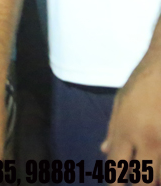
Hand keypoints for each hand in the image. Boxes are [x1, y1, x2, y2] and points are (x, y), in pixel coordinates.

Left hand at [103, 54, 160, 175]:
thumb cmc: (141, 85)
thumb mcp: (119, 105)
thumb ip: (112, 131)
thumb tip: (105, 152)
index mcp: (126, 132)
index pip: (117, 168)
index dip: (116, 184)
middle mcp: (148, 141)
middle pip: (145, 179)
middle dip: (141, 184)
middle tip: (138, 178)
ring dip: (156, 175)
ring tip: (150, 165)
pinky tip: (158, 159)